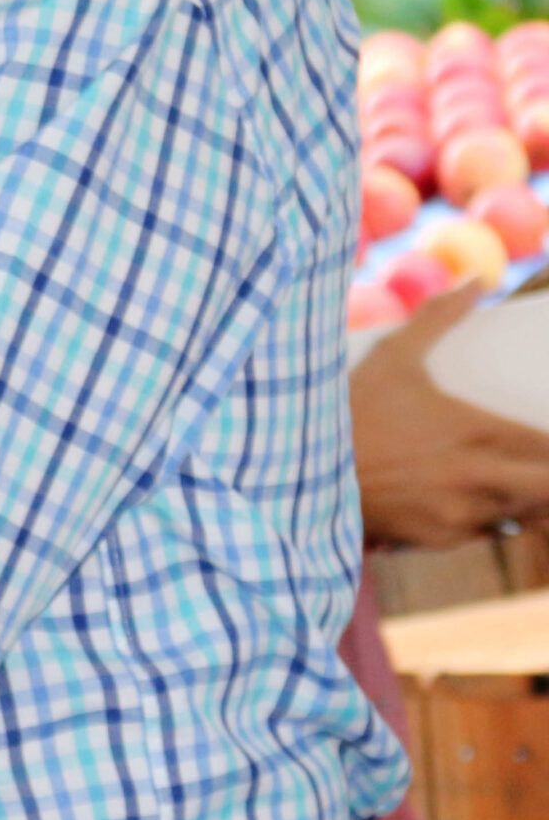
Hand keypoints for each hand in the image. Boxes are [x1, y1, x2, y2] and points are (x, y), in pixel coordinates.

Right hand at [352, 279, 548, 548]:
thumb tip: (476, 281)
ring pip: (517, 516)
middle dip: (544, 479)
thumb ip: (438, 317)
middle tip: (532, 465)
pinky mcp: (437, 539)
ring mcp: (458, 513)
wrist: (295, 466)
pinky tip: (452, 498)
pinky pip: (478, 534)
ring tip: (490, 479)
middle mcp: (477, 478)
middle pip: (547, 491)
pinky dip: (476, 520)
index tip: (539, 440)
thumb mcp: (392, 356)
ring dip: (513, 500)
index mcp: (476, 432)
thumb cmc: (349, 406)